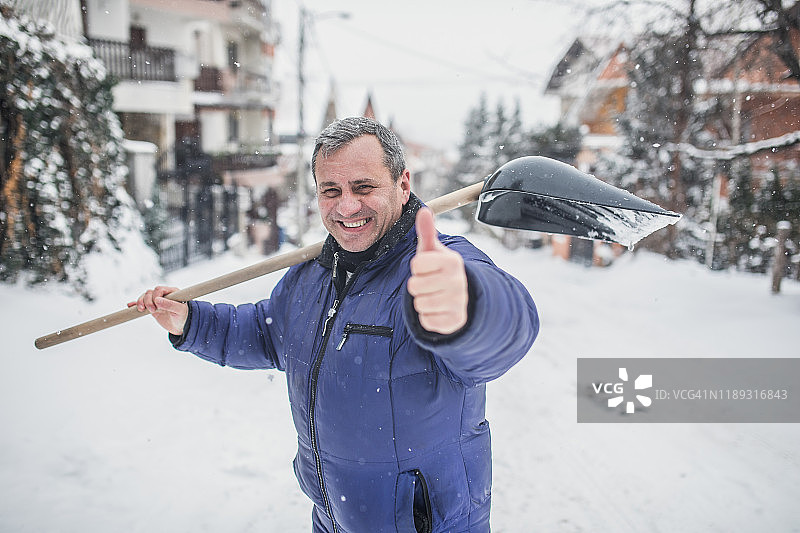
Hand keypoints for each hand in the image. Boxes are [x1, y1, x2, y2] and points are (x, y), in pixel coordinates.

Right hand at [127, 286, 188, 335]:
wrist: (180, 327)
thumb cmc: (183, 317)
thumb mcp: (180, 311)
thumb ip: (170, 305)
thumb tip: (158, 300)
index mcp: (172, 292)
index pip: (159, 289)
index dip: (155, 296)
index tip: (157, 306)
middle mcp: (164, 295)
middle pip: (150, 292)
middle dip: (148, 301)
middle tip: (152, 311)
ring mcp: (157, 301)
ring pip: (145, 297)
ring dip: (141, 302)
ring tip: (142, 310)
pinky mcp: (152, 307)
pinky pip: (142, 303)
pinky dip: (135, 304)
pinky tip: (131, 306)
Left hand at [407, 208, 468, 334]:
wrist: (459, 297)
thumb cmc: (438, 270)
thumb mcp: (432, 251)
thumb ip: (427, 231)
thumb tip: (424, 210)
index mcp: (452, 261)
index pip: (416, 264)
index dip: (417, 267)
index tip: (427, 268)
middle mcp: (458, 281)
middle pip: (414, 285)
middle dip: (417, 286)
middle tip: (429, 284)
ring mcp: (458, 302)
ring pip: (420, 304)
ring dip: (421, 301)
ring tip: (433, 296)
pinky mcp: (455, 321)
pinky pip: (427, 321)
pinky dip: (428, 317)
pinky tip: (437, 310)